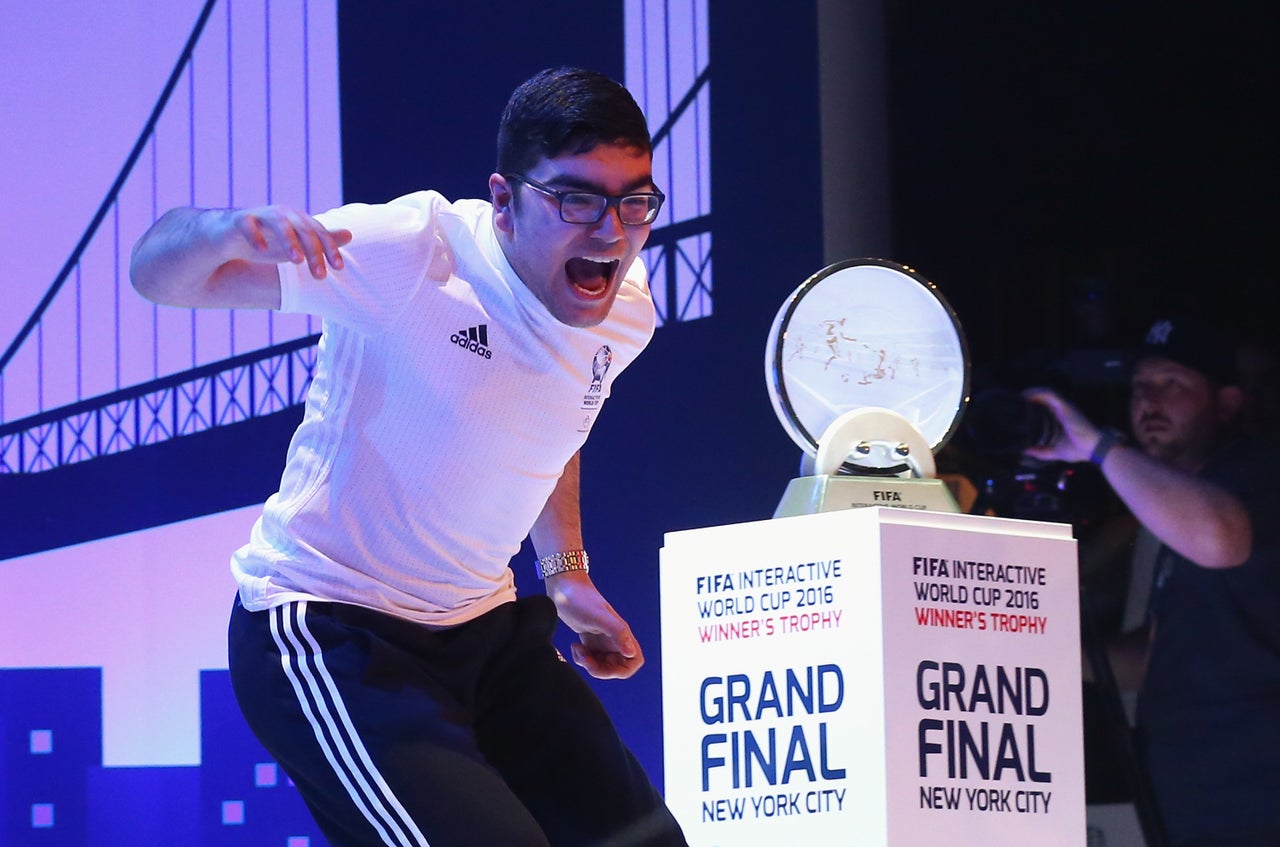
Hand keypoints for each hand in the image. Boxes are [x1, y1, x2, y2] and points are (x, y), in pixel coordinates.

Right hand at [223, 206, 351, 278]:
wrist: (226, 236)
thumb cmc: (266, 240)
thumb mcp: (297, 244)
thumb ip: (321, 240)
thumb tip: (351, 234)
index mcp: (297, 220)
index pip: (318, 233)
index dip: (330, 249)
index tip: (338, 269)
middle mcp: (281, 215)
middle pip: (302, 228)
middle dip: (313, 251)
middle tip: (320, 276)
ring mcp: (258, 215)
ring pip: (278, 222)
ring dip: (289, 240)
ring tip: (297, 261)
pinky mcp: (236, 220)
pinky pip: (246, 223)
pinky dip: (254, 235)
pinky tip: (261, 250)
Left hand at [545, 570, 643, 679]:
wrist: (563, 586)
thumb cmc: (580, 598)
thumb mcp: (599, 617)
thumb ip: (618, 633)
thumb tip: (631, 653)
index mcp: (621, 633)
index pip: (634, 661)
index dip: (622, 671)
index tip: (604, 666)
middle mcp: (614, 638)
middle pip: (616, 667)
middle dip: (600, 670)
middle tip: (585, 660)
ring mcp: (602, 639)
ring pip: (603, 664)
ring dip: (589, 665)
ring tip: (578, 650)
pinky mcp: (590, 639)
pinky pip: (591, 659)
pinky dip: (582, 659)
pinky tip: (574, 646)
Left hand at [1022, 388, 1102, 463]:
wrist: (1094, 449)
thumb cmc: (1078, 450)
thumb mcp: (1056, 452)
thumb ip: (1042, 452)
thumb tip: (1026, 451)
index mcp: (1059, 420)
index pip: (1044, 408)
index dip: (1033, 406)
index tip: (1019, 409)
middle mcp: (1061, 411)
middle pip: (1044, 399)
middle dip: (1030, 398)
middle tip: (1015, 401)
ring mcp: (1064, 407)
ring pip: (1046, 393)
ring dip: (1032, 392)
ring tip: (1019, 396)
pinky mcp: (1065, 406)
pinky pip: (1050, 394)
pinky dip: (1038, 392)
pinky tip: (1028, 394)